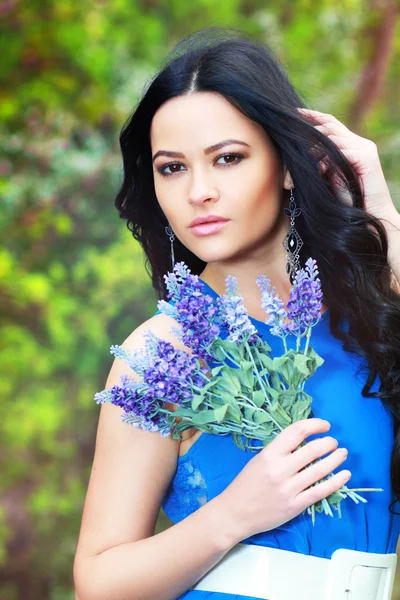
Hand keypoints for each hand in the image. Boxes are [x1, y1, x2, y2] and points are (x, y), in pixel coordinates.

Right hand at [218, 418, 349, 542]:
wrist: (235, 513)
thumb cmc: (246, 484)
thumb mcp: (259, 460)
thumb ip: (280, 451)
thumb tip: (304, 440)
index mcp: (270, 454)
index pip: (296, 432)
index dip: (314, 425)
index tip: (325, 425)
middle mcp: (280, 469)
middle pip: (313, 450)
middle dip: (329, 443)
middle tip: (334, 442)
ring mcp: (289, 488)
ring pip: (320, 470)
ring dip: (336, 459)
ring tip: (342, 453)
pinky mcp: (296, 506)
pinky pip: (321, 491)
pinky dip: (336, 482)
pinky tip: (345, 474)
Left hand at [297, 108, 397, 220]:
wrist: (371, 218)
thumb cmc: (352, 203)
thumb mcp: (333, 180)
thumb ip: (325, 166)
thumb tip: (311, 154)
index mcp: (355, 147)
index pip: (333, 126)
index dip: (314, 118)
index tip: (296, 115)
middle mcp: (362, 144)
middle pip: (332, 125)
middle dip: (311, 120)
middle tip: (292, 119)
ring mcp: (366, 150)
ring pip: (334, 137)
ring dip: (314, 141)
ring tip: (297, 145)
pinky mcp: (367, 159)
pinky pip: (342, 150)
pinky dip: (326, 154)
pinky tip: (313, 159)